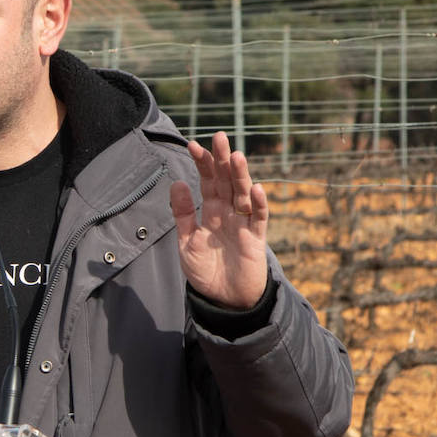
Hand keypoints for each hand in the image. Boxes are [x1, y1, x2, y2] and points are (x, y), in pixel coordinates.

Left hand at [169, 132, 268, 308]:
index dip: (202, 164)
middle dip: (222, 159)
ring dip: (240, 175)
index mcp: (210, 211)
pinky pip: (259, 217)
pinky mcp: (256, 238)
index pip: (207, 181)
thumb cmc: (205, 272)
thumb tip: (177, 183)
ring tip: (235, 156)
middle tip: (219, 136)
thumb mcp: (186, 243)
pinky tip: (254, 189)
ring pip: (243, 194)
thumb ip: (182, 215)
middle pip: (226, 181)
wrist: (224, 300)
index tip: (192, 145)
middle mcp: (228, 213)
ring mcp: (243, 223)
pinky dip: (258, 204)